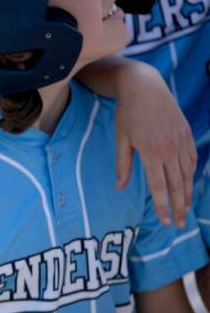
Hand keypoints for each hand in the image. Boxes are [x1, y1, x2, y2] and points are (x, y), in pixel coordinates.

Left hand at [113, 63, 195, 226]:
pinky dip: (192, 175)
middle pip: (178, 185)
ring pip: (188, 175)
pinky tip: (189, 186)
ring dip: (188, 195)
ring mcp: (182, 142)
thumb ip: (122, 165)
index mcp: (151, 152)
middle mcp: (170, 149)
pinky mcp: (187, 135)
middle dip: (179, 208)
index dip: (162, 206)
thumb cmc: (127, 114)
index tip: (164, 222)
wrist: (145, 87)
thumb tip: (119, 188)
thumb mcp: (121, 139)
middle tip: (178, 225)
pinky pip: (192, 160)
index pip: (159, 187)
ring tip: (185, 211)